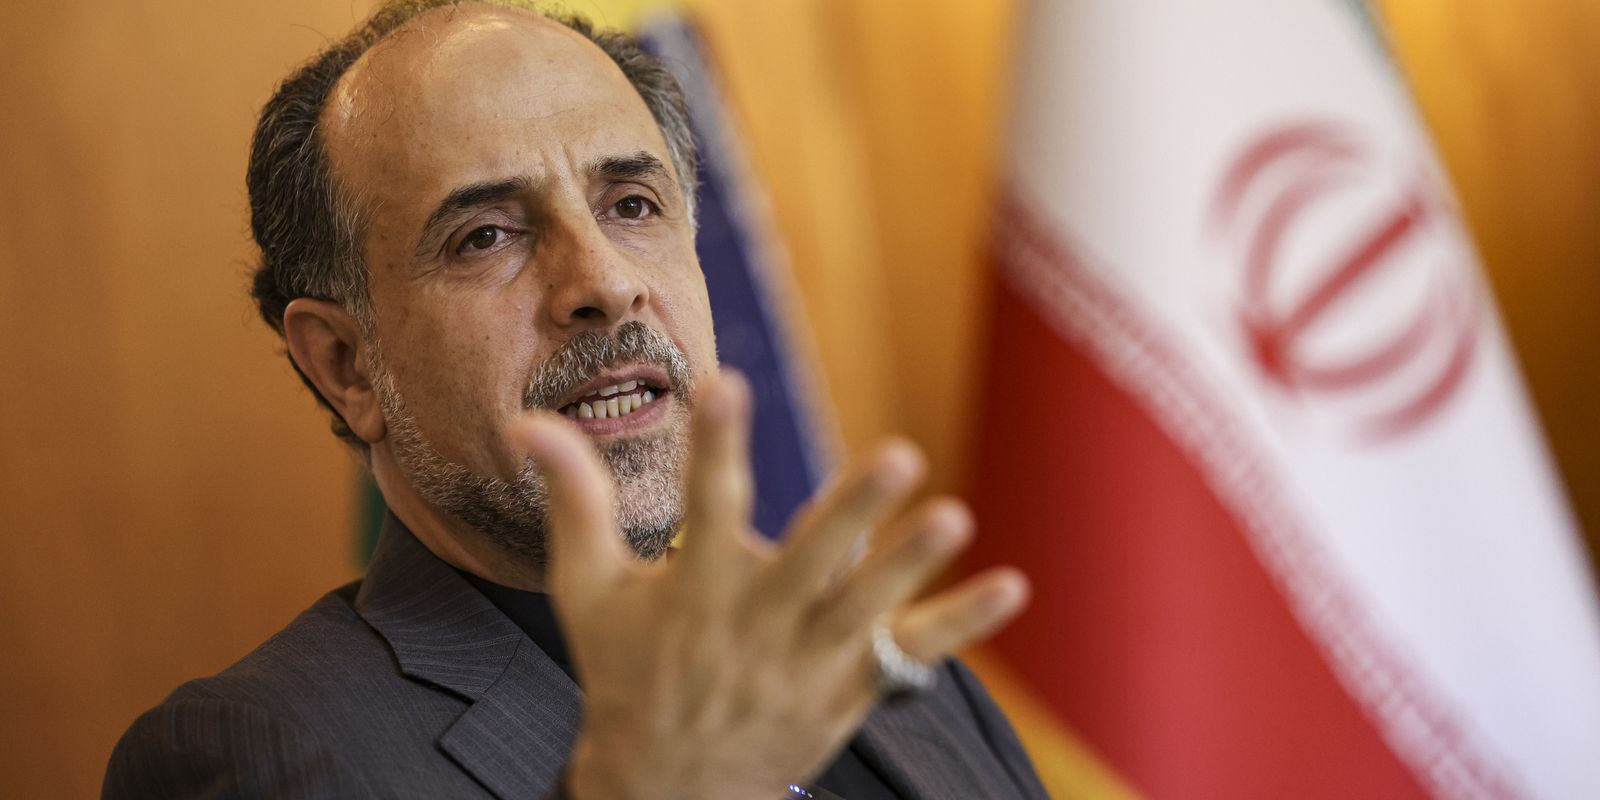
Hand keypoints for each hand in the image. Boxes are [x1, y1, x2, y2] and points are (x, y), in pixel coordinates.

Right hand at [514, 370, 1028, 799]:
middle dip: (848, 512)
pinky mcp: (847, 690)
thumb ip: (574, 503)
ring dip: (910, 565)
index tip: (724, 383)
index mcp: (692, 592)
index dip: (712, 444)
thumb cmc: (625, 674)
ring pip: (866, 610)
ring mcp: (808, 663)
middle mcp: (755, 626)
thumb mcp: (589, 593)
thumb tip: (528, 421)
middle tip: (897, 454)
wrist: (667, 788)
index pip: (702, 504)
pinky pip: (912, 657)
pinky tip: (1010, 588)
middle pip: (807, 563)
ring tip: (953, 516)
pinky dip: (960, 626)